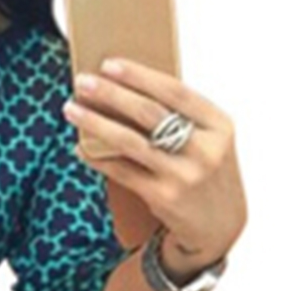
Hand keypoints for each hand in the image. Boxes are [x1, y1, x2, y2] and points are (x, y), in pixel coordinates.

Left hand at [62, 56, 247, 267]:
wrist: (219, 226)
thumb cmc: (207, 175)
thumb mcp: (210, 142)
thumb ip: (182, 119)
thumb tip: (128, 91)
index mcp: (219, 125)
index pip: (175, 91)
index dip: (140, 76)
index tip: (109, 64)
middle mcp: (204, 149)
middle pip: (149, 113)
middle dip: (111, 94)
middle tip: (82, 82)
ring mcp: (184, 175)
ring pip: (131, 142)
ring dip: (96, 123)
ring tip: (71, 110)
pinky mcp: (164, 197)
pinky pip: (122, 172)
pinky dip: (99, 159)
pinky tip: (80, 149)